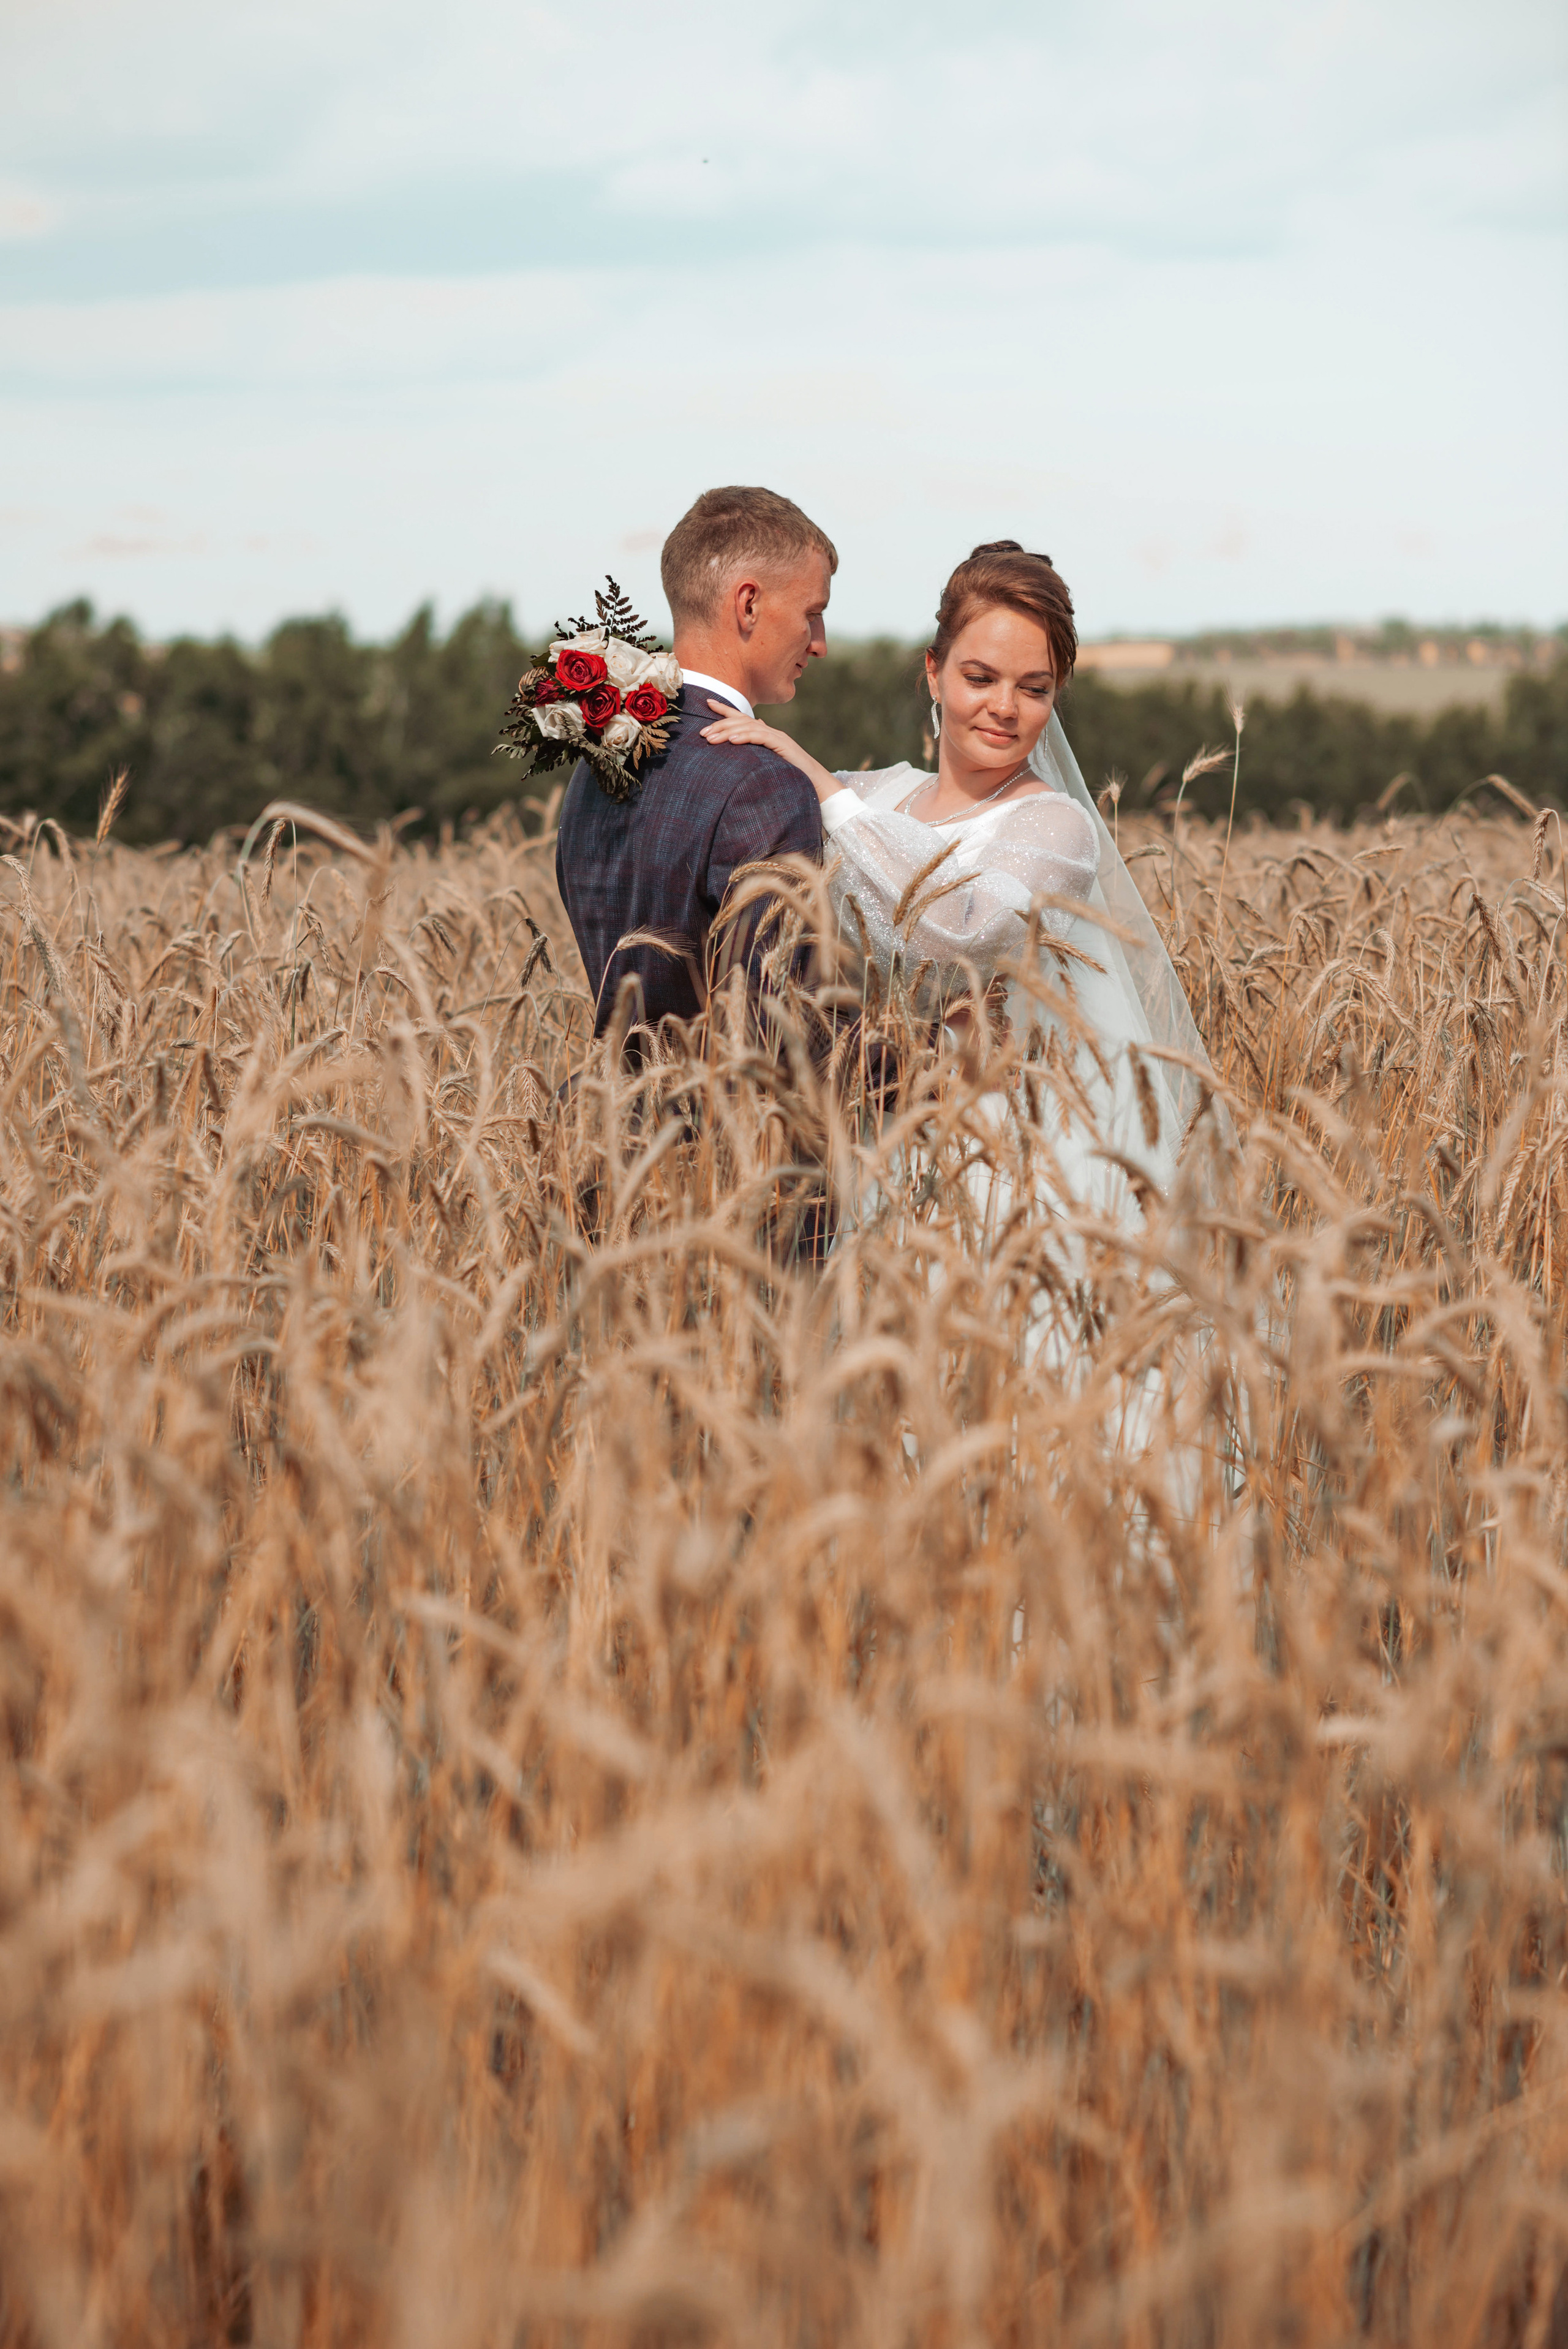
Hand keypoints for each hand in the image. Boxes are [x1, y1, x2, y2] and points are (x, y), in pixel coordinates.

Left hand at [699, 701, 840, 804]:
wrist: (815, 784)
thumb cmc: (791, 776)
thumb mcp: (768, 763)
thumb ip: (757, 752)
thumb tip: (742, 742)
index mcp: (766, 734)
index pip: (742, 718)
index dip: (725, 709)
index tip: (707, 703)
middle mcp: (770, 732)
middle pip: (741, 721)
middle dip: (720, 724)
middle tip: (702, 733)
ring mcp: (777, 737)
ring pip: (748, 727)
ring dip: (727, 732)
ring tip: (710, 738)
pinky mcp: (782, 745)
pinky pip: (761, 737)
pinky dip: (745, 737)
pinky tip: (732, 741)